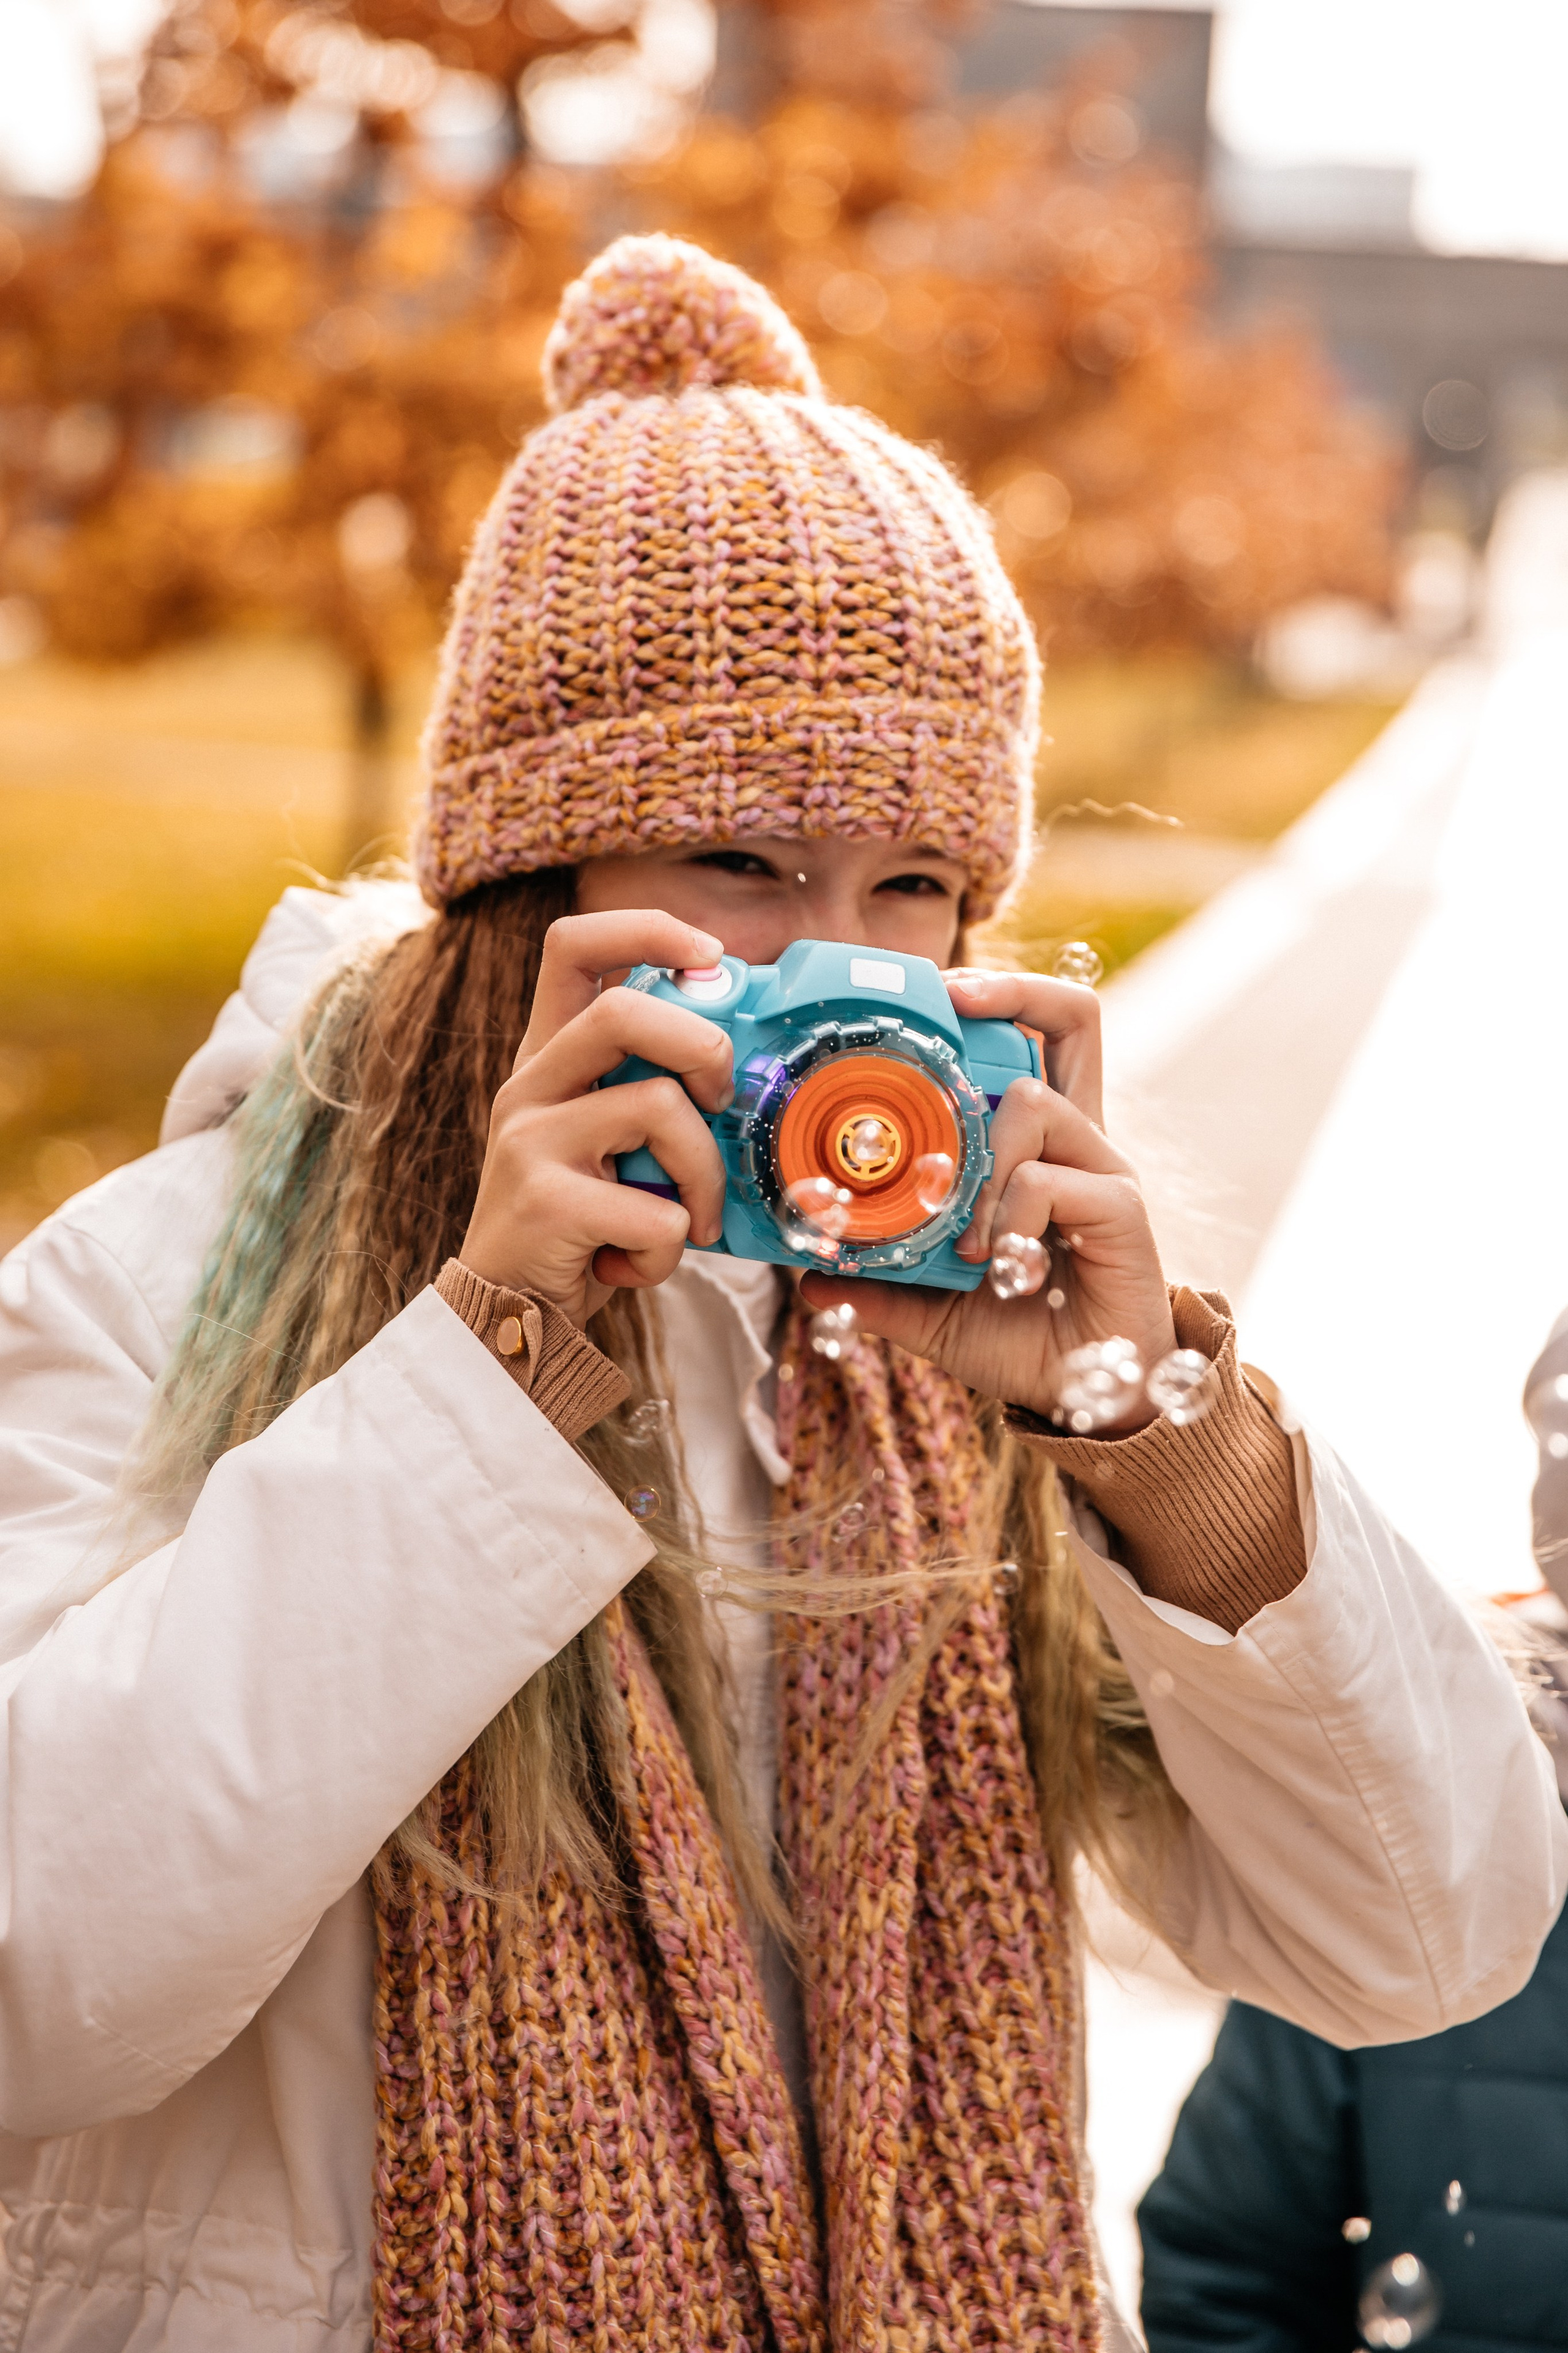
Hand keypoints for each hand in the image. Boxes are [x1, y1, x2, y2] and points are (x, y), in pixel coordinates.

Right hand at [459, 911, 734, 1328]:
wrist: (508, 1318)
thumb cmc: (584, 1226)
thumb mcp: (613, 1144)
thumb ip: (655, 1091)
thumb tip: (746, 1058)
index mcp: (547, 1056)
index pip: (573, 943)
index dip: (649, 928)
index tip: (712, 956)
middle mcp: (529, 1085)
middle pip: (623, 1010)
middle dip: (703, 1048)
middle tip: (722, 1105)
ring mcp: (529, 1141)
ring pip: (659, 1107)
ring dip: (704, 1174)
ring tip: (692, 1218)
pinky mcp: (544, 1202)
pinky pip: (656, 1207)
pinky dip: (672, 1246)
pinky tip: (637, 1262)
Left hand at [801, 968, 1175, 1427]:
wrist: (1093, 1398)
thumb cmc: (1021, 1337)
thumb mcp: (931, 1305)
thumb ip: (877, 1281)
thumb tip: (806, 1269)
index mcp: (1038, 1143)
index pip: (1038, 1033)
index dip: (998, 993)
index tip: (937, 993)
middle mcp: (1078, 1139)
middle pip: (1075, 1016)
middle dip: (1011, 989)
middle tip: (951, 1004)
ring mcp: (1104, 1168)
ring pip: (1034, 1102)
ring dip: (978, 1159)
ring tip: (961, 1234)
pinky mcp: (1122, 1209)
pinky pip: (1050, 1178)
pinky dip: (1007, 1214)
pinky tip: (995, 1261)